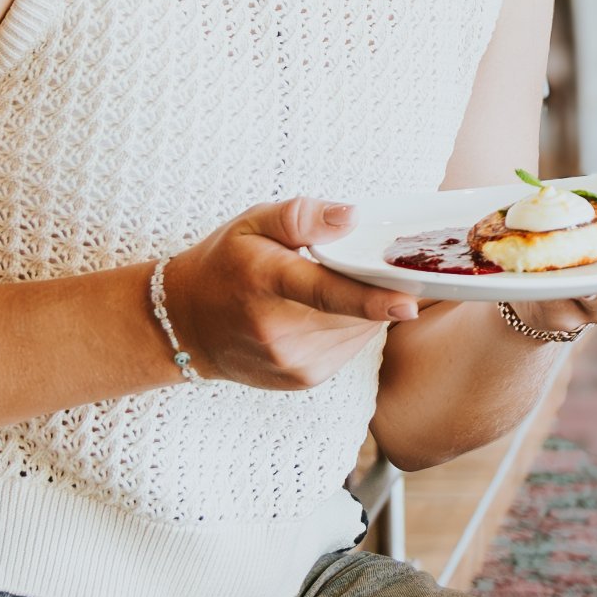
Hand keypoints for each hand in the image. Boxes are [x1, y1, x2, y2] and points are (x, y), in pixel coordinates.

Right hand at [160, 198, 419, 389]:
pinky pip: (349, 348)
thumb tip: (352, 216)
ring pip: (359, 332)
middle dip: (372, 287)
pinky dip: (347, 327)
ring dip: (360, 309)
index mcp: (266, 281)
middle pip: (355, 312)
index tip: (410, 303)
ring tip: (324, 289)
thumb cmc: (225, 264)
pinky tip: (318, 314)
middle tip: (356, 265)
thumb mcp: (253, 223)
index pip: (325, 293)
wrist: (187, 325)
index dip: (371, 300)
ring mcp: (292, 362)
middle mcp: (279, 331)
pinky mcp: (303, 379)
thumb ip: (301, 216)